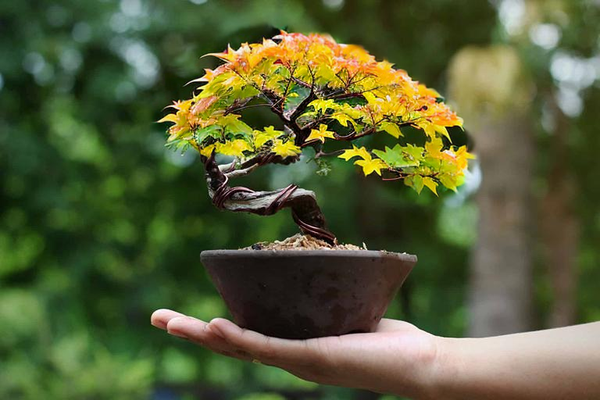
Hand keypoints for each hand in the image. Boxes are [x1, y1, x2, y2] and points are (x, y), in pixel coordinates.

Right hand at [151, 309, 442, 397]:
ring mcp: (297, 361)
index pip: (245, 336)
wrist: (417, 365)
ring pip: (241, 348)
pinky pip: (268, 347)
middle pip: (232, 345)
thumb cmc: (386, 338)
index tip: (186, 314)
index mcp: (293, 346)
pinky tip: (214, 327)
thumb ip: (326, 297)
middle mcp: (289, 358)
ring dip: (204, 335)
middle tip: (158, 318)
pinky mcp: (311, 358)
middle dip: (192, 332)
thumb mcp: (346, 309)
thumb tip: (319, 264)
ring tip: (170, 322)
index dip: (213, 327)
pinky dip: (238, 338)